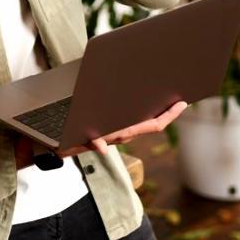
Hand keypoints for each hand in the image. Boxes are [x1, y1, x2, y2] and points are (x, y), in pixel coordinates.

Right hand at [57, 100, 189, 157]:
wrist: (58, 147)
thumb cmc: (70, 140)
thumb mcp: (77, 140)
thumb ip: (90, 141)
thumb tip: (100, 146)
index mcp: (121, 133)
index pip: (153, 125)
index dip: (169, 115)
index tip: (182, 103)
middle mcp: (125, 134)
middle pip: (153, 122)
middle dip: (168, 109)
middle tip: (179, 92)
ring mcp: (120, 132)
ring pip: (145, 120)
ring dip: (156, 109)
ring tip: (167, 94)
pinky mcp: (114, 128)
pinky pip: (134, 119)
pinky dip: (144, 111)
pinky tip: (148, 100)